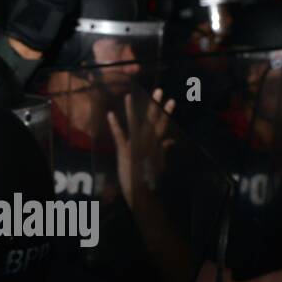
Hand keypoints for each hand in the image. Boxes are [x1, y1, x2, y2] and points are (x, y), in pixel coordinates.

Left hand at [107, 88, 176, 208]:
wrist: (140, 190)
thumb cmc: (150, 177)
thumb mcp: (160, 162)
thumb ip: (165, 149)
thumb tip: (171, 141)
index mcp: (155, 144)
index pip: (163, 125)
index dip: (166, 113)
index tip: (171, 100)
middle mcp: (147, 142)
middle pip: (152, 121)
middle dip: (155, 105)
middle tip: (158, 90)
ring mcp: (135, 145)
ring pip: (134, 124)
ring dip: (131, 110)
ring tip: (129, 96)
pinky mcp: (124, 150)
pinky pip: (119, 135)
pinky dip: (114, 125)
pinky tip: (110, 113)